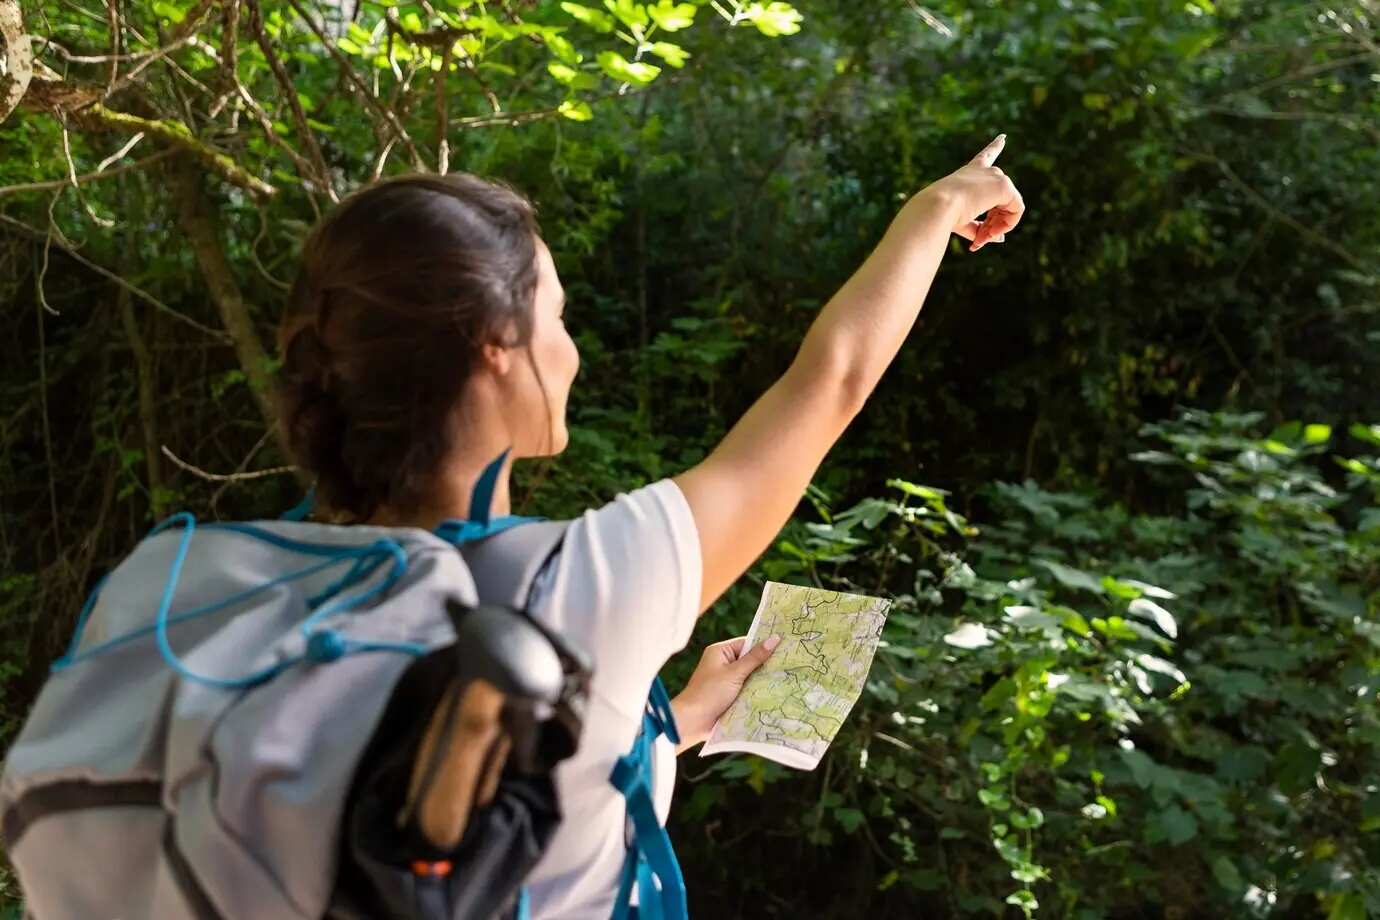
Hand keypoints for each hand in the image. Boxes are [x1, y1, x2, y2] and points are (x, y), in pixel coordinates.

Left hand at [670, 635, 779, 751]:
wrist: (693, 721)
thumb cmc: (710, 692)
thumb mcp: (735, 673)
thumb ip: (755, 657)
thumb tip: (774, 639)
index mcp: (720, 652)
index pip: (747, 643)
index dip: (764, 646)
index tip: (786, 647)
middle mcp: (722, 663)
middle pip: (750, 660)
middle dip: (765, 665)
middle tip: (790, 664)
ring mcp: (726, 680)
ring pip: (750, 676)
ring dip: (762, 680)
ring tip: (787, 678)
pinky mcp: (729, 695)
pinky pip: (747, 689)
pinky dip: (756, 691)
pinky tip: (774, 693)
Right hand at [921, 134, 1024, 251]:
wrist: (937, 207)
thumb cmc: (942, 215)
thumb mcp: (961, 222)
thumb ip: (980, 228)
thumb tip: (1000, 238)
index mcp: (969, 173)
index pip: (985, 157)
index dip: (995, 146)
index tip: (1003, 137)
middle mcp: (984, 171)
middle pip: (1002, 200)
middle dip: (994, 224)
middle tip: (980, 240)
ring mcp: (996, 176)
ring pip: (1009, 208)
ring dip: (999, 227)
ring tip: (983, 238)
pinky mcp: (1003, 185)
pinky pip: (1016, 211)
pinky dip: (1007, 225)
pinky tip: (993, 232)